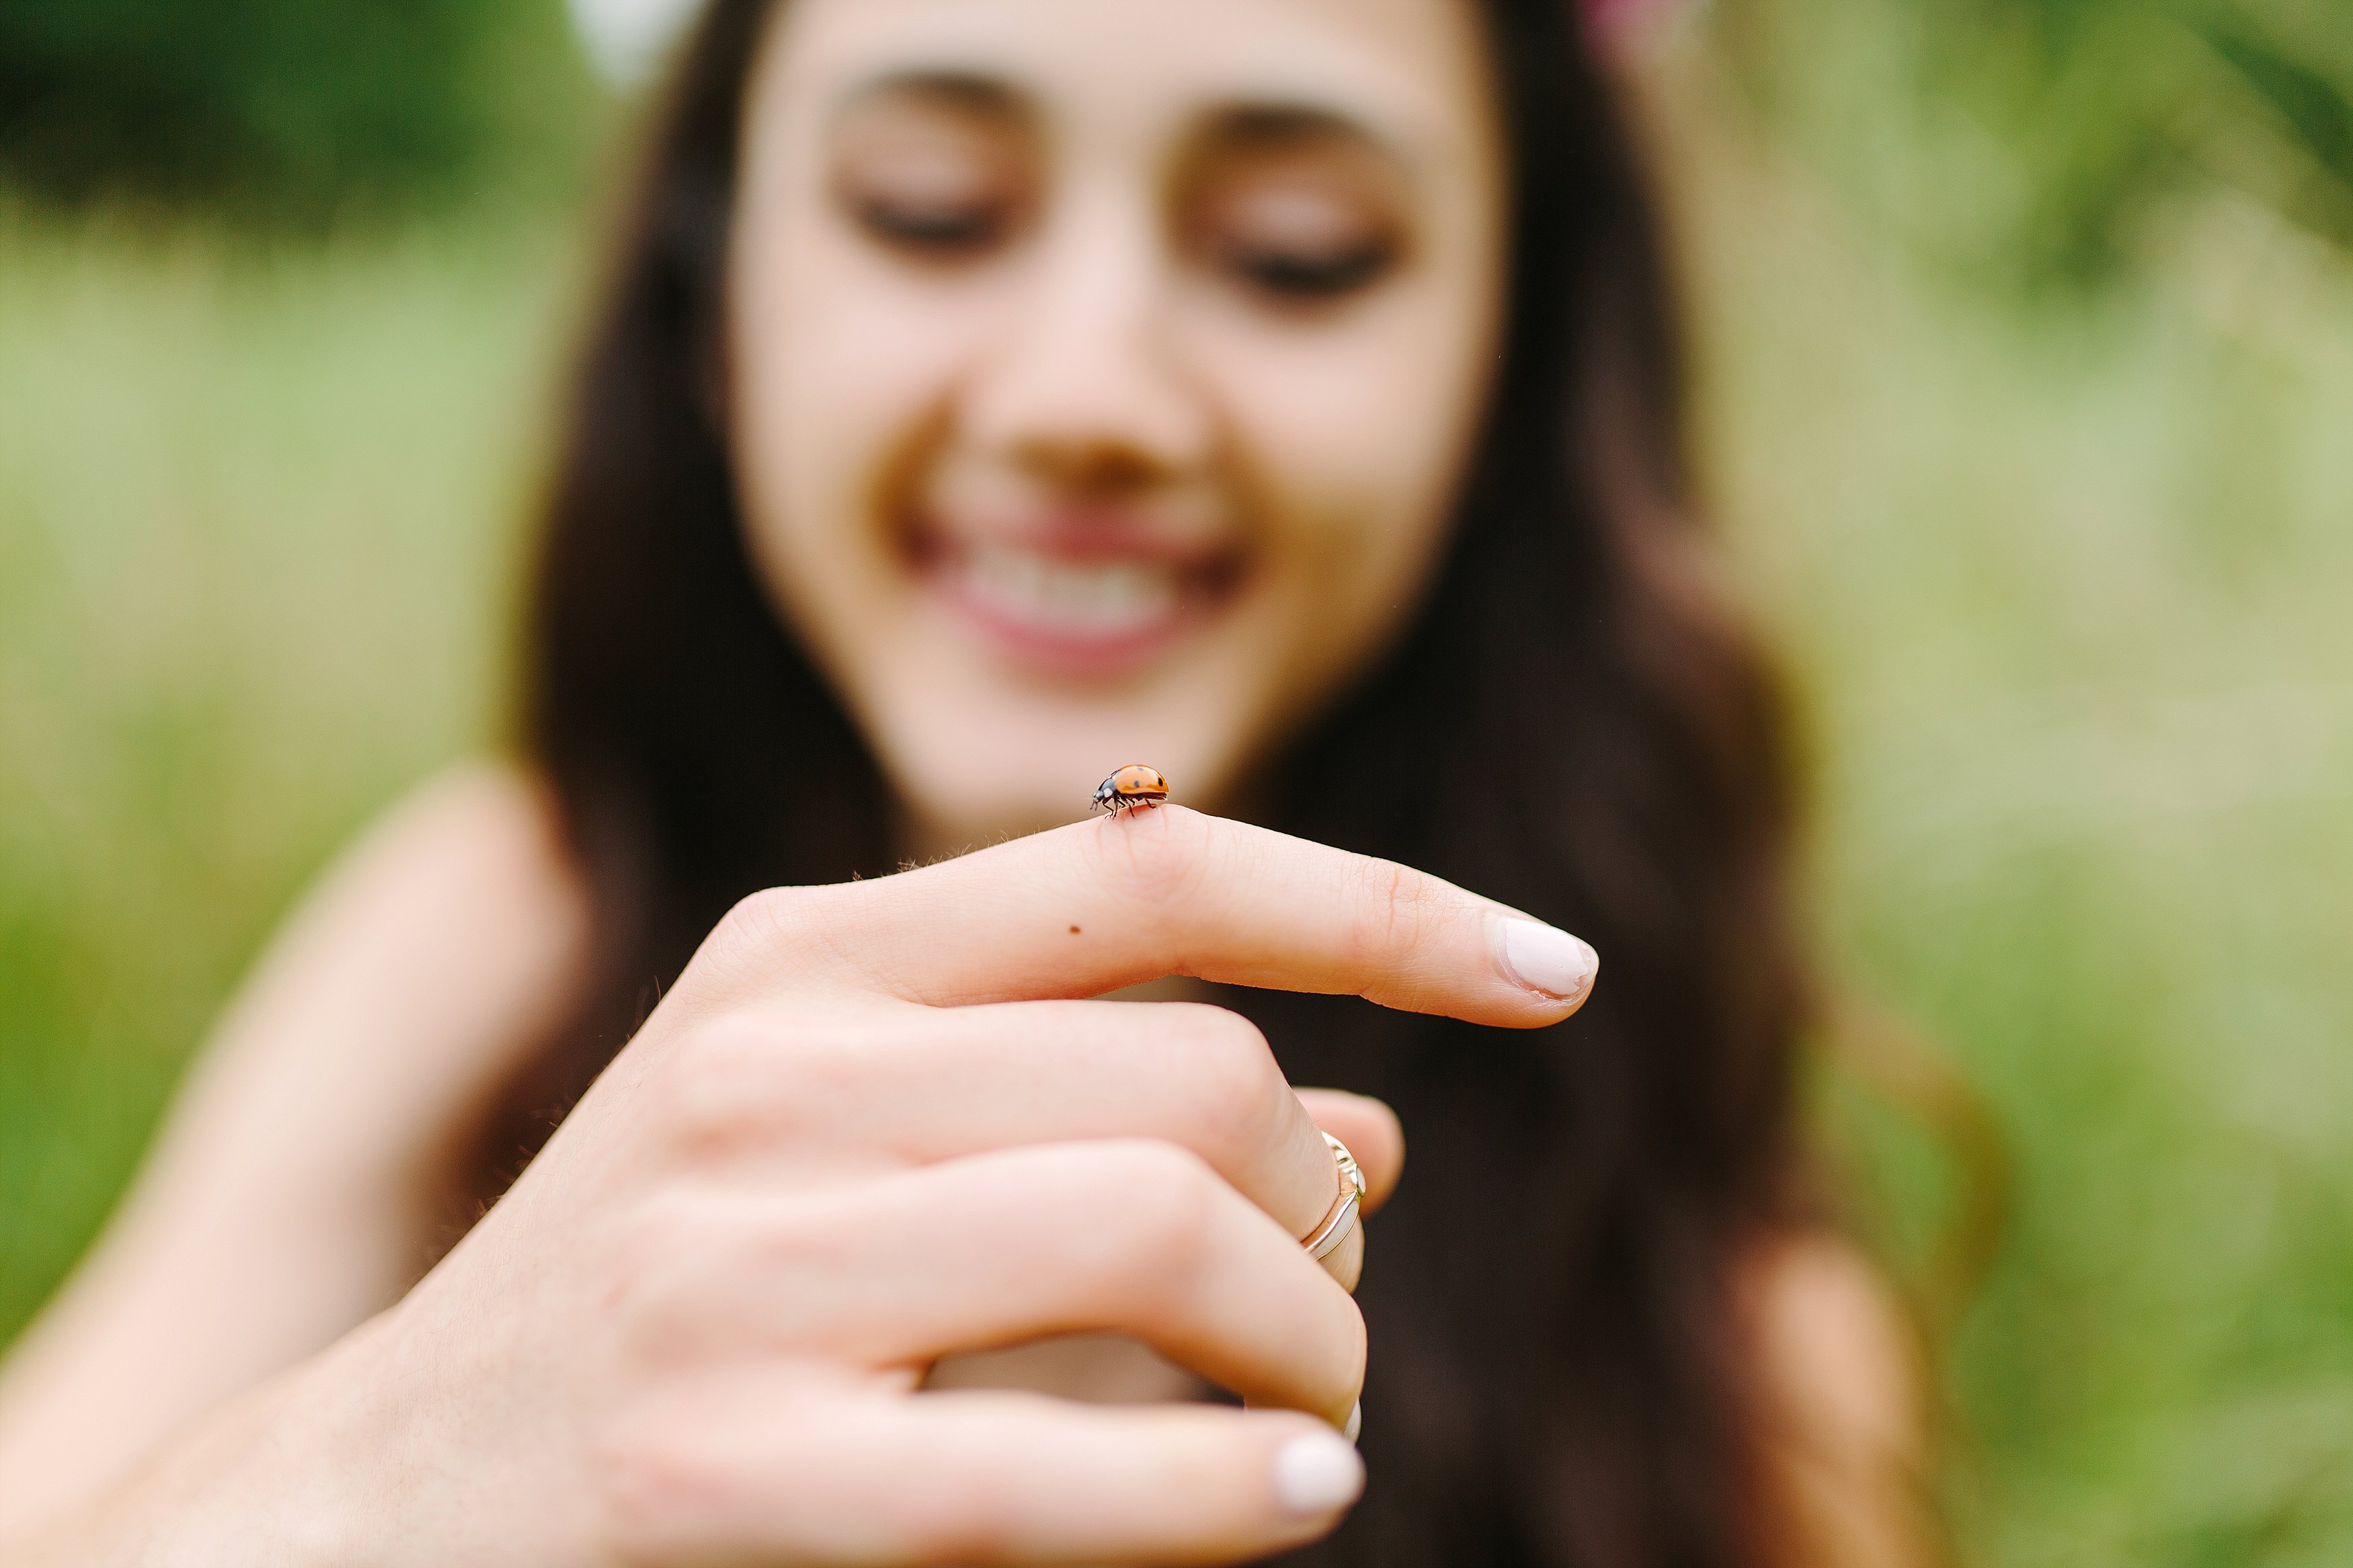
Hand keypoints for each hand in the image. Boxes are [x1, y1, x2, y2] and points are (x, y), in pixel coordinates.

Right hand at [39, 807, 1596, 1566]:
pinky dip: (1230, 1488)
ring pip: (1168, 1234)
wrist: (373, 1510)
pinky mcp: (725, 1479)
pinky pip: (1065, 1467)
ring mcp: (737, 1273)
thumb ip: (1101, 1104)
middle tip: (1334, 1300)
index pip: (1159, 870)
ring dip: (1311, 1340)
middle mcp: (769, 1075)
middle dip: (1328, 1200)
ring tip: (1314, 1412)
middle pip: (1204, 1078)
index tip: (1563, 977)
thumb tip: (1382, 1129)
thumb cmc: (670, 1302)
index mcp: (803, 960)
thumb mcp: (855, 1143)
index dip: (1391, 911)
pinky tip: (1299, 1500)